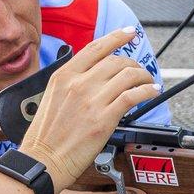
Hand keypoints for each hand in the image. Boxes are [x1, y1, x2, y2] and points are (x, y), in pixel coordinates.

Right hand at [17, 27, 161, 188]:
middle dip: (133, 64)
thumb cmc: (44, 137)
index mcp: (63, 76)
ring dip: (144, 77)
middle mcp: (78, 83)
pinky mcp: (104, 119)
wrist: (41, 161)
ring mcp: (92, 100)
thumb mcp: (51, 97)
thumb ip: (71, 83)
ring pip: (128, 75)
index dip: (116, 37)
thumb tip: (93, 77)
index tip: (129, 33)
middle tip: (140, 72)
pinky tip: (152, 93)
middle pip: (116, 61)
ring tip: (149, 83)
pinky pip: (133, 96)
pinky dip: (147, 91)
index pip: (95, 47)